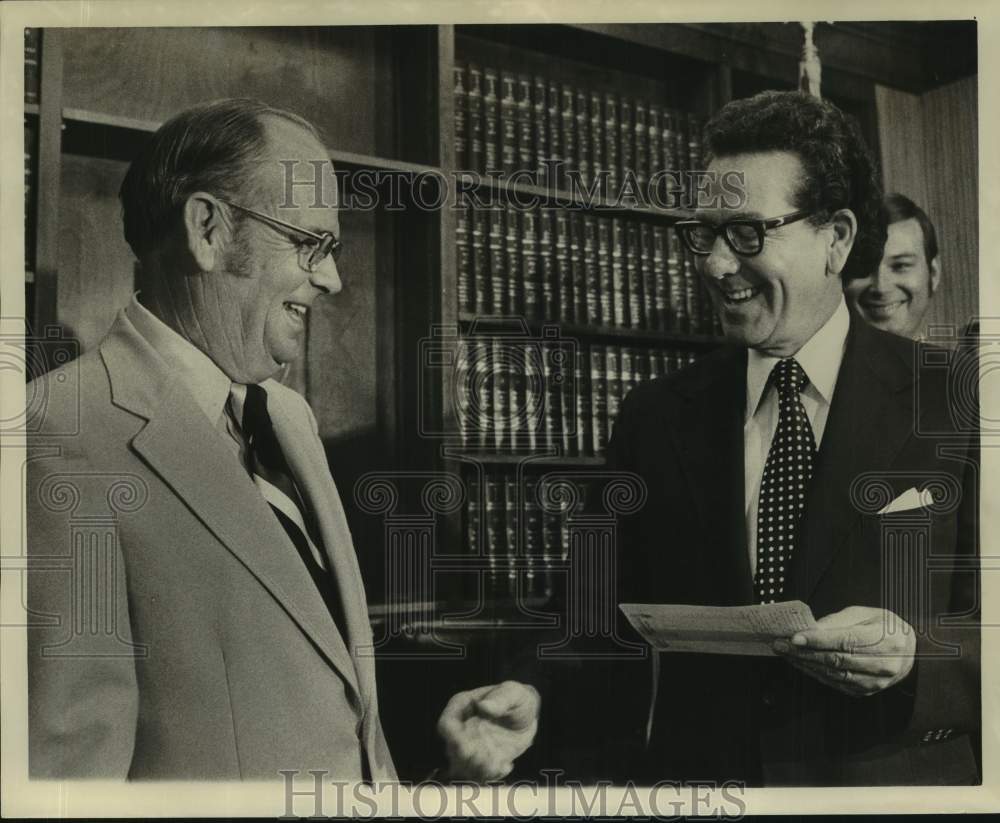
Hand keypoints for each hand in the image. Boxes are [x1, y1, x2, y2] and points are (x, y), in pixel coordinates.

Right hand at [436, 680, 539, 782]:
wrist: (527, 716)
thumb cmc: (517, 698)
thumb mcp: (513, 693)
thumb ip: (500, 699)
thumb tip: (483, 706)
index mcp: (461, 706)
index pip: (446, 725)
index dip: (453, 738)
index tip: (468, 746)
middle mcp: (460, 728)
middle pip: (452, 750)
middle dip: (468, 759)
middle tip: (489, 757)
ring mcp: (469, 746)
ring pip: (463, 767)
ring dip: (479, 770)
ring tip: (501, 764)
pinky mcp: (480, 761)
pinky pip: (478, 775)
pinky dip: (491, 775)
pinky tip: (507, 766)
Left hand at [772, 606, 915, 695]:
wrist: (910, 652)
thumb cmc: (884, 627)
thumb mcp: (864, 614)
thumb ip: (838, 621)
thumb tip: (809, 628)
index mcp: (886, 639)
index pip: (847, 641)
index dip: (818, 640)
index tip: (795, 637)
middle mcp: (884, 664)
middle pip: (837, 660)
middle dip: (804, 652)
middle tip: (780, 644)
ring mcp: (875, 681)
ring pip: (834, 675)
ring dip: (806, 664)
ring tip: (785, 653)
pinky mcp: (866, 691)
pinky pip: (836, 684)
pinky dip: (815, 673)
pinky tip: (800, 664)